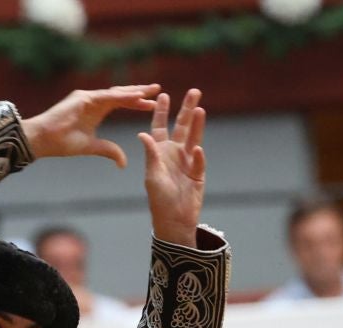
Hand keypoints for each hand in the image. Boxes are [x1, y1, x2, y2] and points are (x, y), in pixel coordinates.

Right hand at [22, 85, 160, 168]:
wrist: (42, 140)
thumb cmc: (61, 143)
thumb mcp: (91, 147)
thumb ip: (108, 150)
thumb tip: (123, 162)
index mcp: (96, 109)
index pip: (121, 103)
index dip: (136, 104)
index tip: (151, 105)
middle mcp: (93, 100)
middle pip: (121, 94)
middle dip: (139, 92)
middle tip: (158, 89)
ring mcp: (88, 97)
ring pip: (116, 93)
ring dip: (134, 92)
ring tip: (151, 91)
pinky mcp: (82, 98)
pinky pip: (107, 96)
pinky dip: (122, 96)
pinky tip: (135, 96)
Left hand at [139, 89, 206, 246]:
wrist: (173, 220)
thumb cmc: (159, 200)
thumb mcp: (152, 177)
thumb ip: (151, 155)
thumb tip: (143, 134)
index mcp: (160, 152)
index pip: (160, 127)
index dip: (161, 112)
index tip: (163, 94)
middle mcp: (175, 153)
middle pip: (182, 127)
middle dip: (186, 109)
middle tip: (194, 90)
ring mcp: (189, 162)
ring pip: (194, 138)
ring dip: (197, 125)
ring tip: (200, 109)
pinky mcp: (199, 173)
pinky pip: (199, 163)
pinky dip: (198, 157)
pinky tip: (197, 150)